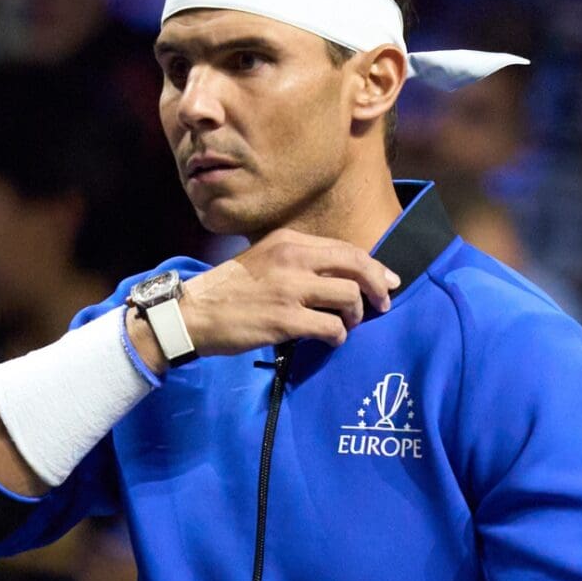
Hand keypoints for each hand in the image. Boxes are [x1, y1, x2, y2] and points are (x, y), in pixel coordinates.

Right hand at [166, 232, 399, 360]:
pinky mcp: (285, 318)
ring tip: (345, 325)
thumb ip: (301, 262)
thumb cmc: (231, 290)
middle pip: (357, 266)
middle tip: (382, 305)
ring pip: (349, 296)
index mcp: (289, 241)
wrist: (193, 313)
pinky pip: (332, 327)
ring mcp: (290, 288)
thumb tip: (344, 276)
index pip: (346, 249)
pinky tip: (329, 339)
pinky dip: (338, 336)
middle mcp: (292, 258)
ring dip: (355, 316)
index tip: (388, 281)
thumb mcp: (266, 260)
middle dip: (378, 287)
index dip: (374, 267)